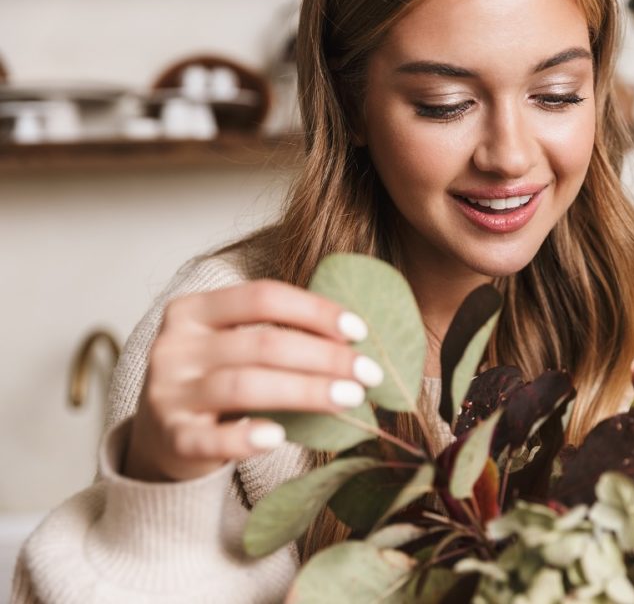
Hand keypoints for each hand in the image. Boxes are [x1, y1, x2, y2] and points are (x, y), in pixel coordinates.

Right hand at [124, 280, 383, 482]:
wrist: (160, 435)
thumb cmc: (216, 379)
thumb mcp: (233, 344)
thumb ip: (278, 334)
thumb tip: (356, 340)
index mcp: (193, 310)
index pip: (262, 297)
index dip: (315, 311)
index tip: (359, 331)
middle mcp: (175, 347)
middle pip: (261, 343)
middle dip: (324, 357)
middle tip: (370, 373)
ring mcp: (168, 394)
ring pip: (244, 386)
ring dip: (306, 391)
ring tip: (350, 398)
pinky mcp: (172, 439)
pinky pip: (212, 439)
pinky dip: (247, 437)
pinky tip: (281, 437)